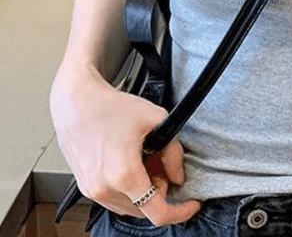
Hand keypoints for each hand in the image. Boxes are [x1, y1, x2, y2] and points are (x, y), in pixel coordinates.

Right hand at [50, 65, 201, 225]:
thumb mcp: (156, 120)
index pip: (158, 212)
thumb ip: (174, 152)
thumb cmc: (111, 107)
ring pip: (130, 205)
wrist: (76, 103)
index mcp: (124, 176)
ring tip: (146, 159)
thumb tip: (178, 176)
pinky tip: (131, 162)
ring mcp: (92, 191)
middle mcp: (105, 189)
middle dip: (160, 190)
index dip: (181, 211)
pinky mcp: (86, 187)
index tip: (191, 203)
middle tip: (162, 163)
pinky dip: (128, 188)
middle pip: (145, 208)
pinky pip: (115, 198)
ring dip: (144, 190)